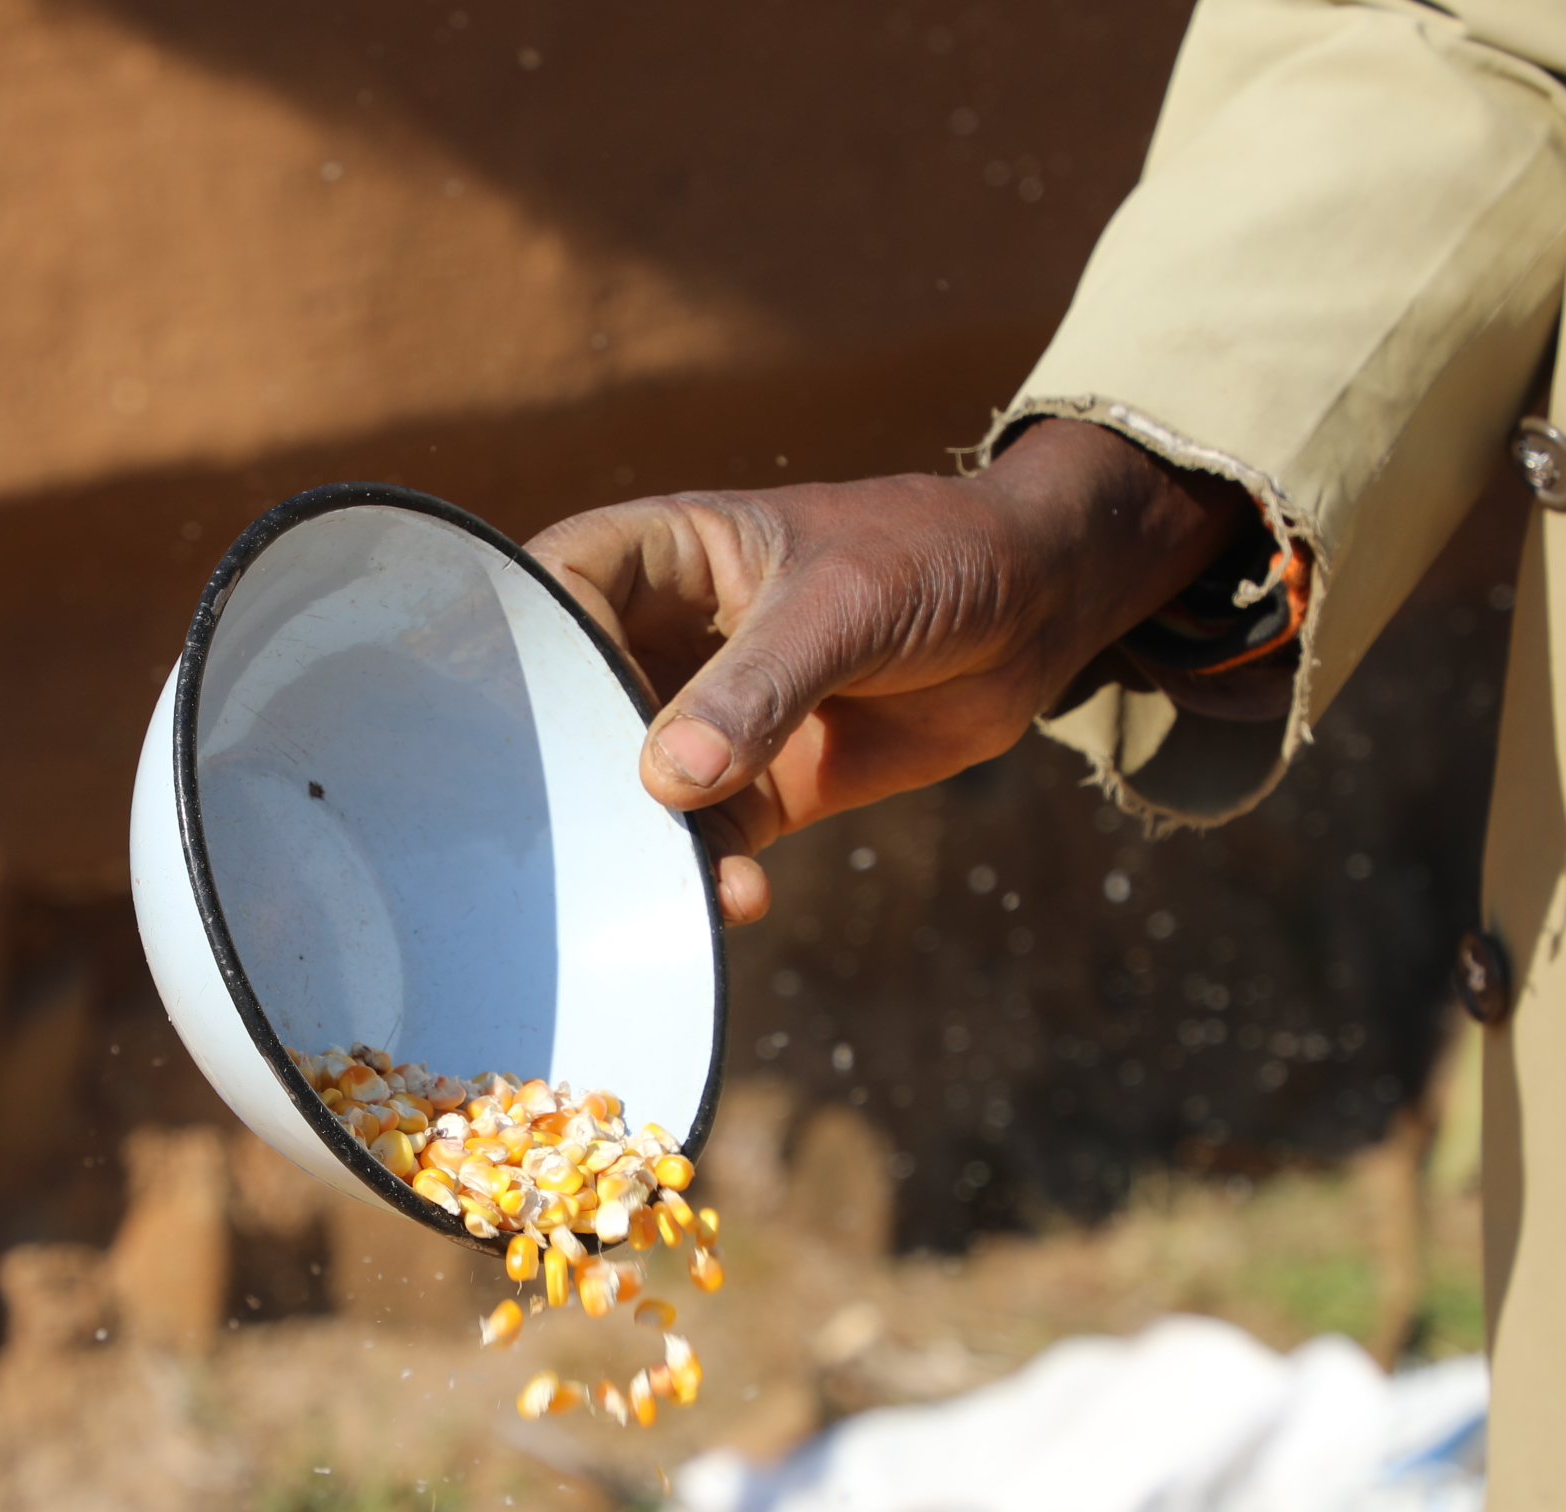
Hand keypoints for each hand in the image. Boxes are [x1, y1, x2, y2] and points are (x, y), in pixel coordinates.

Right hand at [527, 419, 1249, 921]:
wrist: (1039, 612)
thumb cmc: (935, 559)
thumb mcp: (846, 606)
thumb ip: (758, 688)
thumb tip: (665, 778)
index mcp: (660, 558)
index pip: (553, 591)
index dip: (526, 653)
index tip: (530, 727)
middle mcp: (662, 641)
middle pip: (574, 710)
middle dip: (570, 779)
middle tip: (570, 842)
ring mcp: (706, 721)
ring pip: (637, 792)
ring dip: (648, 847)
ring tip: (672, 886)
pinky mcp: (757, 788)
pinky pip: (707, 844)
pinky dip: (712, 879)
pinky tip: (738, 900)